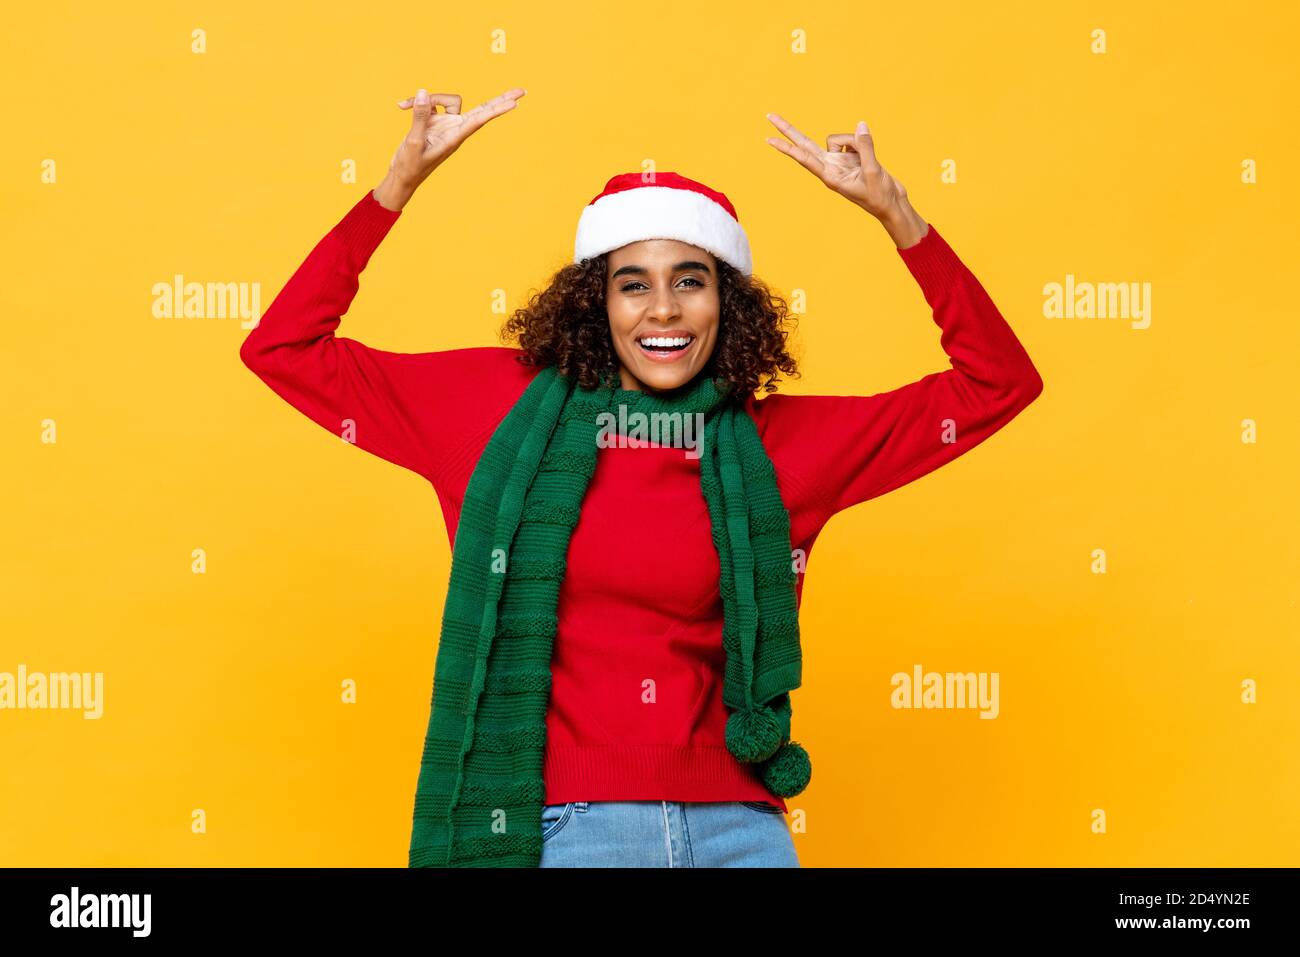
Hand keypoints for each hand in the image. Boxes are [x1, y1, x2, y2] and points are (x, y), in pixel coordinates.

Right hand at [387, 86, 526, 190]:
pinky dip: (415, 103)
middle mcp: (454, 129)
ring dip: (426, 99)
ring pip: (444, 99)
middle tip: (522, 91)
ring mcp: (445, 124)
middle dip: (499, 100)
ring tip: (403, 106)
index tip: (516, 104)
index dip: (497, 110)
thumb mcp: (413, 142)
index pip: (480, 119)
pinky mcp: (433, 121)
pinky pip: (429, 103)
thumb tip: (424, 92)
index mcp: (455, 137)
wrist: (401, 177)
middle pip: (482, 109)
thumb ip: (420, 116)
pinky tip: (400, 106)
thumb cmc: (409, 167)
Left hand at [765, 112, 927, 246]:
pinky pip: (855, 139)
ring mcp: (841, 161)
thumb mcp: (872, 171)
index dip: (787, 147)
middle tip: (769, 115)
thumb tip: (860, 125)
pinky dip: (864, 143)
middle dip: (789, 130)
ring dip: (856, 142)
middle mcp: (831, 167)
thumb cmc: (879, 195)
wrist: (891, 204)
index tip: (769, 139)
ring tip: (868, 162)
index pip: (803, 157)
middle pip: (805, 144)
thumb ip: (865, 147)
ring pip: (841, 138)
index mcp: (829, 176)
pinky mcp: (852, 156)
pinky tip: (870, 158)